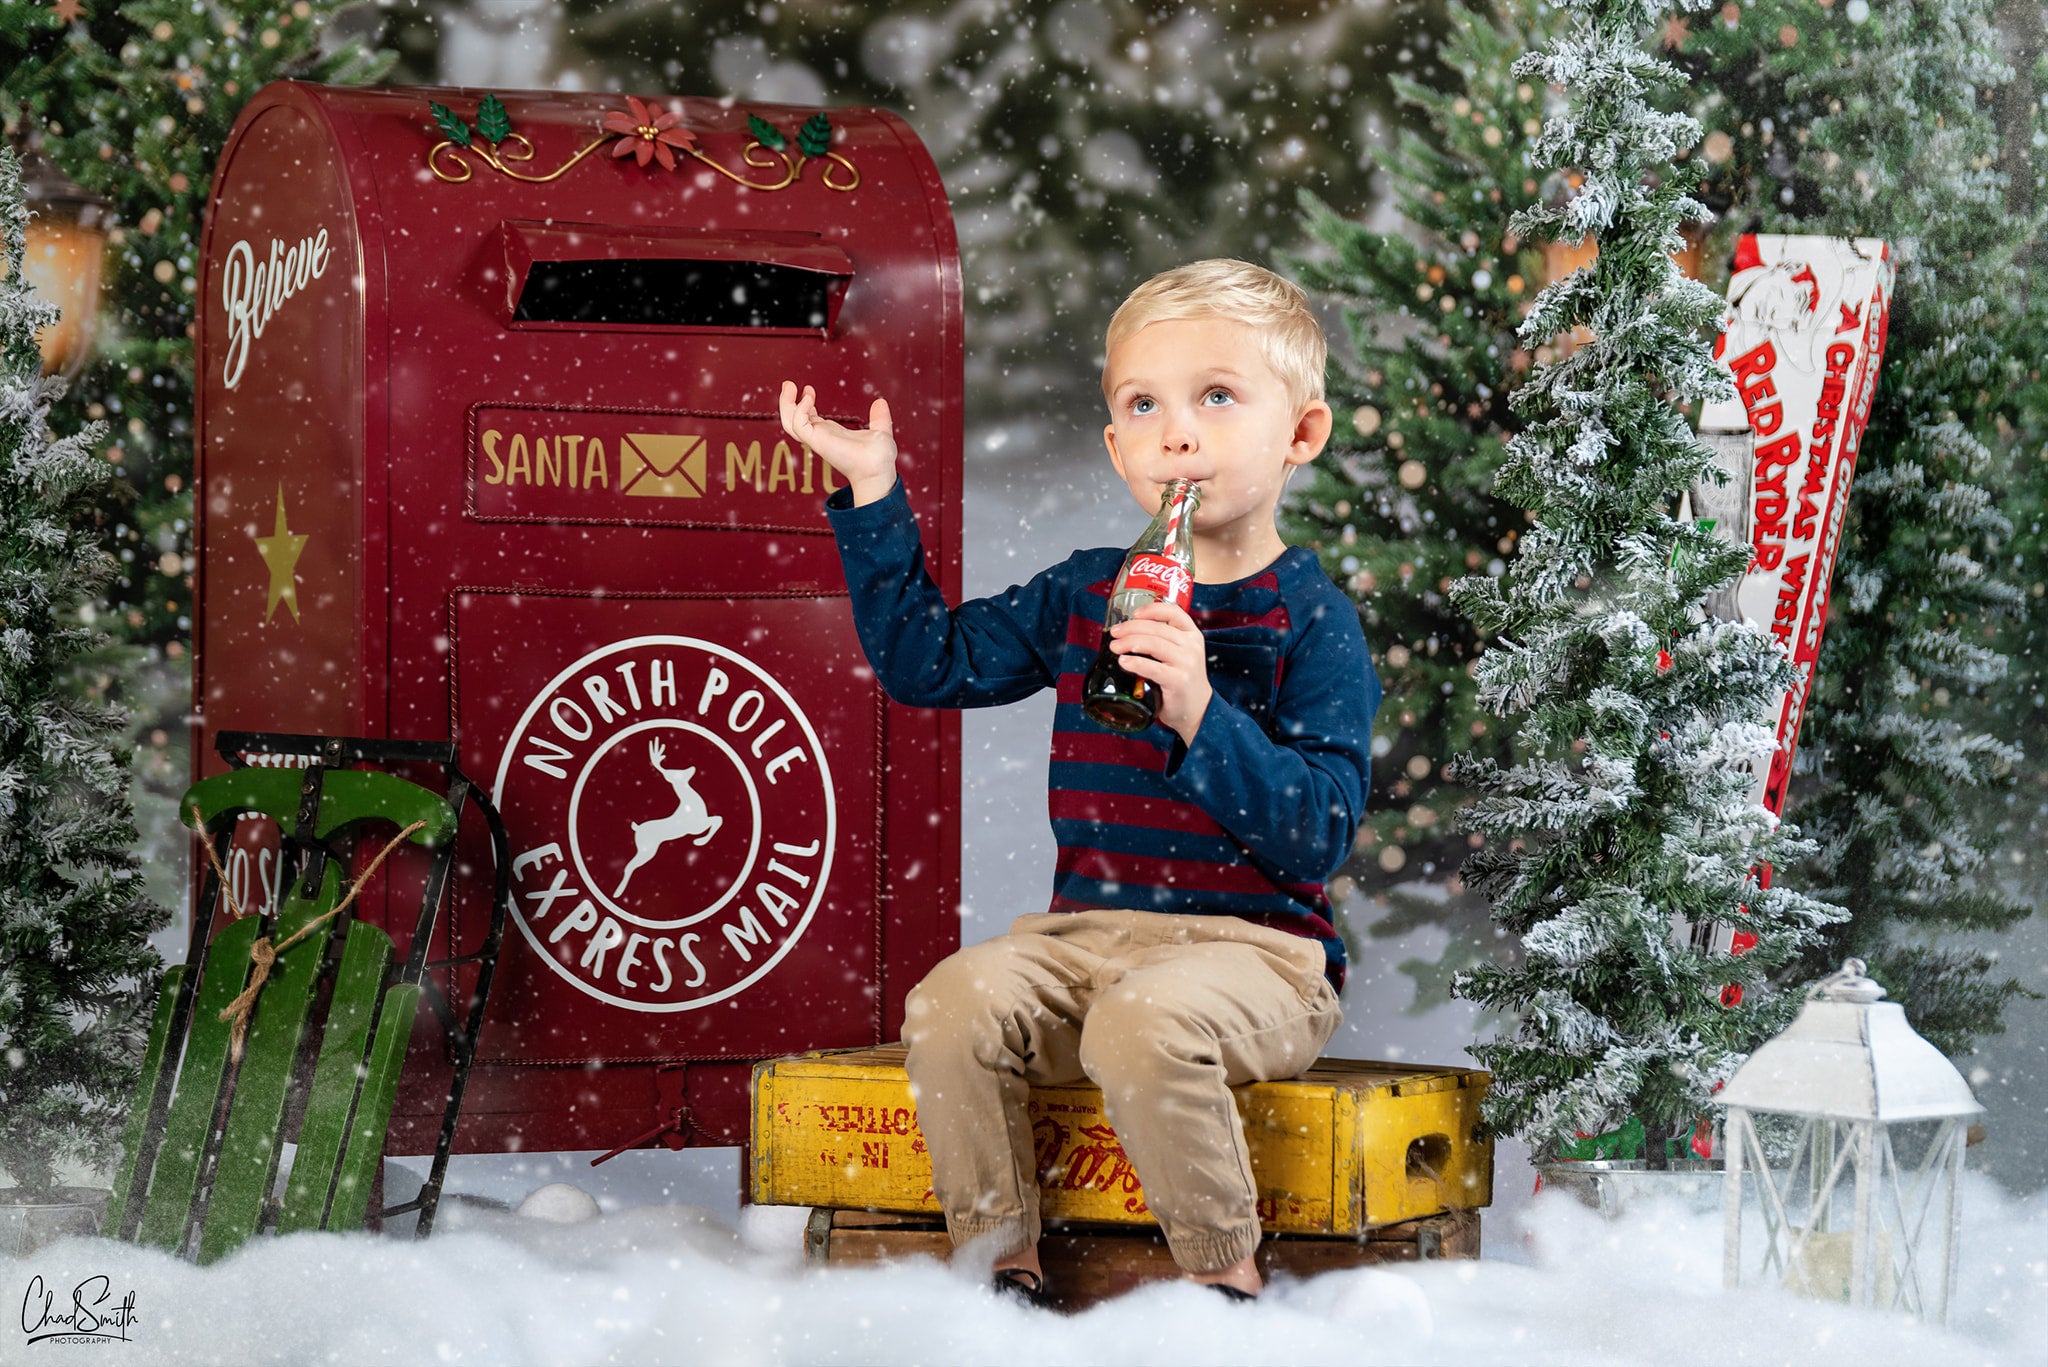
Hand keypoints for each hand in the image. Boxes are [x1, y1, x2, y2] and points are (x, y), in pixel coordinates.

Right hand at [779, 380, 898, 504]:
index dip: (805, 404)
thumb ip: (879, 418)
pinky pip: (799, 425)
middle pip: (792, 421)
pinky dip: (799, 410)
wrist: (880, 471)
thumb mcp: (880, 431)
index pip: (808, 420)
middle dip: (787, 402)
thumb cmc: (879, 458)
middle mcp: (821, 436)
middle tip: (788, 383)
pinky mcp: (817, 442)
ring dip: (786, 404)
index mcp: (831, 434)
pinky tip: (809, 398)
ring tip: (790, 385)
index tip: (808, 390)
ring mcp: (818, 439)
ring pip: (790, 424)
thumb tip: (880, 402)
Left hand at [1109, 600, 1211, 743]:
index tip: (1134, 614)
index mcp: (1192, 635)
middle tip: (1115, 633)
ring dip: (1129, 643)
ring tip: (1115, 647)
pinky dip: (1134, 663)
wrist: (1198, 708)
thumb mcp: (1180, 654)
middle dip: (1131, 628)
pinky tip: (1124, 662)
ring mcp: (1186, 663)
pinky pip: (1152, 667)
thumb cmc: (1182, 679)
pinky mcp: (1178, 680)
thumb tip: (1128, 632)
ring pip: (1153, 644)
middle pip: (1156, 628)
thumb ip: (1163, 640)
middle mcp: (1191, 646)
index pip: (1173, 612)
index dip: (1151, 609)